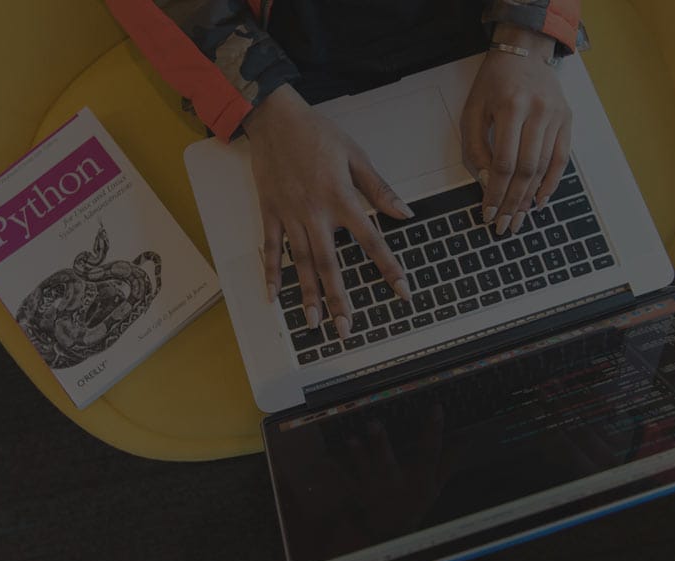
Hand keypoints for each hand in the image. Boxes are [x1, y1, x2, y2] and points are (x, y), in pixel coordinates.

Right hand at [245, 85, 412, 338]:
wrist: (274, 118)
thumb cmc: (317, 133)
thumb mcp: (356, 155)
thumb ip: (379, 188)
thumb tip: (404, 213)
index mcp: (341, 198)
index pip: (371, 240)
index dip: (388, 267)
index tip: (402, 291)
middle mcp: (315, 213)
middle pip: (331, 264)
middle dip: (340, 299)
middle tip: (347, 328)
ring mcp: (290, 216)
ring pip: (302, 263)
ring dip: (308, 295)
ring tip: (315, 323)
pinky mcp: (270, 213)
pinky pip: (271, 249)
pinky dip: (272, 273)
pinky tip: (274, 297)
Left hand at [462, 24, 571, 234]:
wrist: (523, 53)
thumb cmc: (493, 83)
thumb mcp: (472, 111)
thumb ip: (475, 148)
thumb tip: (486, 183)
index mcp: (511, 107)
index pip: (504, 162)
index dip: (496, 192)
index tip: (489, 212)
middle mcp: (538, 111)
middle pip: (526, 169)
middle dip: (513, 202)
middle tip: (504, 225)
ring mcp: (557, 116)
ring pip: (544, 167)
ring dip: (530, 197)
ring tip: (519, 218)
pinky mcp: (567, 120)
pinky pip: (561, 159)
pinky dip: (551, 183)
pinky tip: (540, 201)